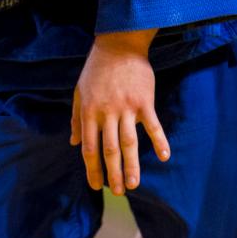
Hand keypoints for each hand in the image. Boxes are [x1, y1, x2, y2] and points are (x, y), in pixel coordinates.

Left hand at [71, 29, 168, 193]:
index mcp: (89, 112)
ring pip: (129, 143)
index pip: (89, 148)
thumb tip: (72, 143)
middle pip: (110, 150)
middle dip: (113, 174)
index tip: (97, 186)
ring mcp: (126, 108)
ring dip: (132, 165)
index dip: (92, 169)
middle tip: (119, 192)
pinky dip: (159, 141)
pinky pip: (152, 125)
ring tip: (134, 184)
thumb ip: (75, 118)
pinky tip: (164, 156)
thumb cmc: (96, 69)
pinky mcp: (144, 102)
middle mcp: (106, 113)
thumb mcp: (79, 91)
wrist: (119, 45)